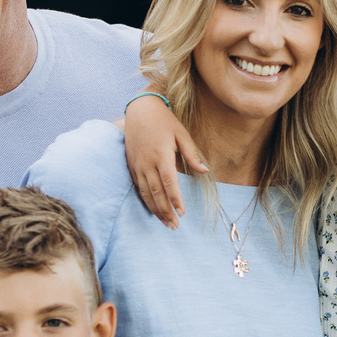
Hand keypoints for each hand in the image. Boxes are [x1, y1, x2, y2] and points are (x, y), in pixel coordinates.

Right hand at [118, 94, 208, 227]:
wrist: (139, 110)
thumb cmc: (164, 121)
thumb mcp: (182, 134)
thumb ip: (192, 154)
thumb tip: (205, 171)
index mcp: (161, 155)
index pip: (169, 182)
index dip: (175, 199)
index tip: (182, 212)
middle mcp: (147, 163)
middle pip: (156, 192)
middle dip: (165, 211)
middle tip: (174, 226)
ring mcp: (137, 165)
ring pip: (145, 192)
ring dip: (155, 209)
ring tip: (165, 223)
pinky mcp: (131, 165)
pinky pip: (138, 187)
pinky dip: (145, 200)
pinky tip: (153, 209)